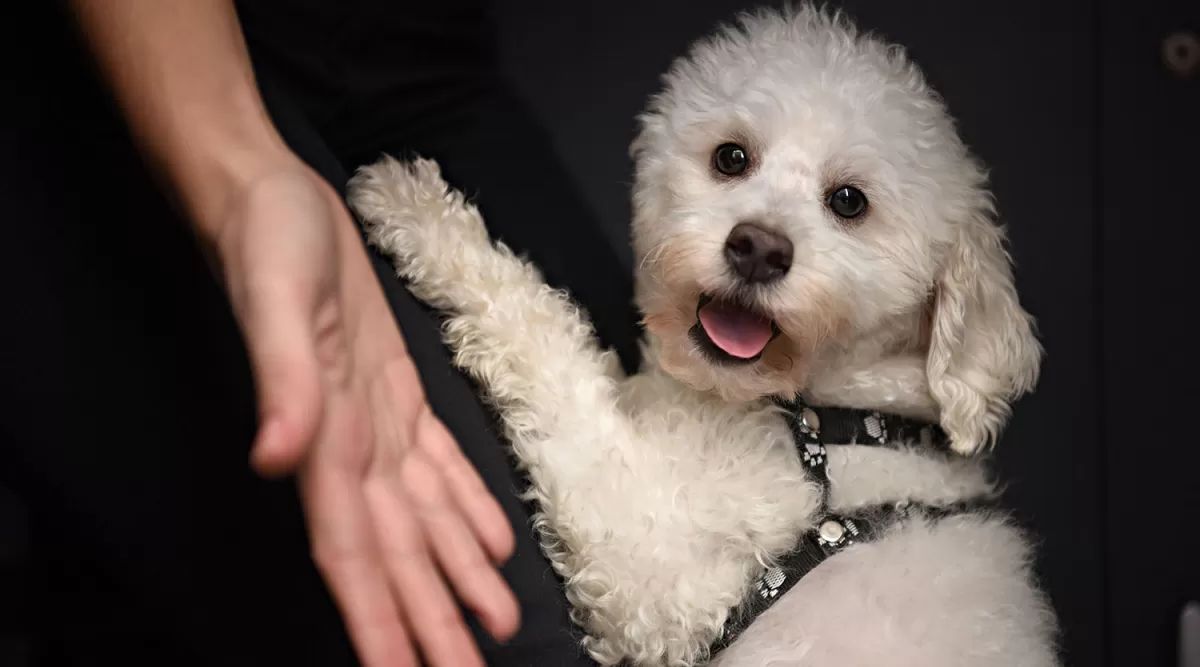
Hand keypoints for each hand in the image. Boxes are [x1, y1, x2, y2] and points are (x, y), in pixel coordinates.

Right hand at [212, 158, 519, 666]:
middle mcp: (350, 446)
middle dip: (427, 619)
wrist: (274, 200)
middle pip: (395, 552)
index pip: (350, 549)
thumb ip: (281, 380)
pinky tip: (486, 544)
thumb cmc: (268, 243)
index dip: (375, 615)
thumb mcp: (275, 299)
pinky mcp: (396, 394)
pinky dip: (462, 510)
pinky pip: (437, 467)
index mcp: (323, 438)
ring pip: (422, 520)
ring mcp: (375, 424)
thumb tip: (275, 458)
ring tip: (490, 628)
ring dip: (453, 577)